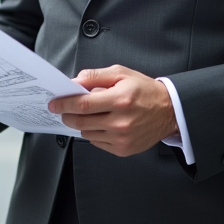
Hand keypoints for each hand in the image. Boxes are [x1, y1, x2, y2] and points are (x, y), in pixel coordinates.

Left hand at [48, 65, 177, 156]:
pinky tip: (103, 124)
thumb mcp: (121, 73)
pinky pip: (97, 142)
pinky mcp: (124, 150)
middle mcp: (121, 122)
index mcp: (120, 100)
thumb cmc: (145, 91)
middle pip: (82, 122)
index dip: (65, 104)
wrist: (169, 111)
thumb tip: (75, 82)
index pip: (84, 105)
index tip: (54, 103)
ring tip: (91, 114)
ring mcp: (122, 139)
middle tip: (63, 109)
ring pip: (87, 133)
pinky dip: (94, 133)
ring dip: (82, 124)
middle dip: (68, 115)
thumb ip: (96, 76)